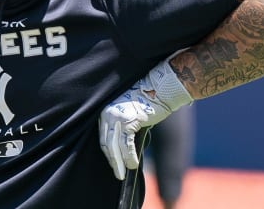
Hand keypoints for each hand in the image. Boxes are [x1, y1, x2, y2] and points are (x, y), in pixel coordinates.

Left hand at [99, 58, 193, 179]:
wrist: (161, 88)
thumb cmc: (148, 101)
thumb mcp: (129, 113)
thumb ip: (123, 127)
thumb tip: (122, 150)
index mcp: (105, 110)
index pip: (103, 136)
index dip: (108, 152)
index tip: (112, 164)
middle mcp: (107, 112)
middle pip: (106, 142)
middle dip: (112, 161)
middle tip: (117, 174)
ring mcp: (117, 116)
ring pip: (114, 146)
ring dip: (119, 162)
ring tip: (122, 174)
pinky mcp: (128, 120)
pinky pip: (126, 144)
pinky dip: (129, 156)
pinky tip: (133, 165)